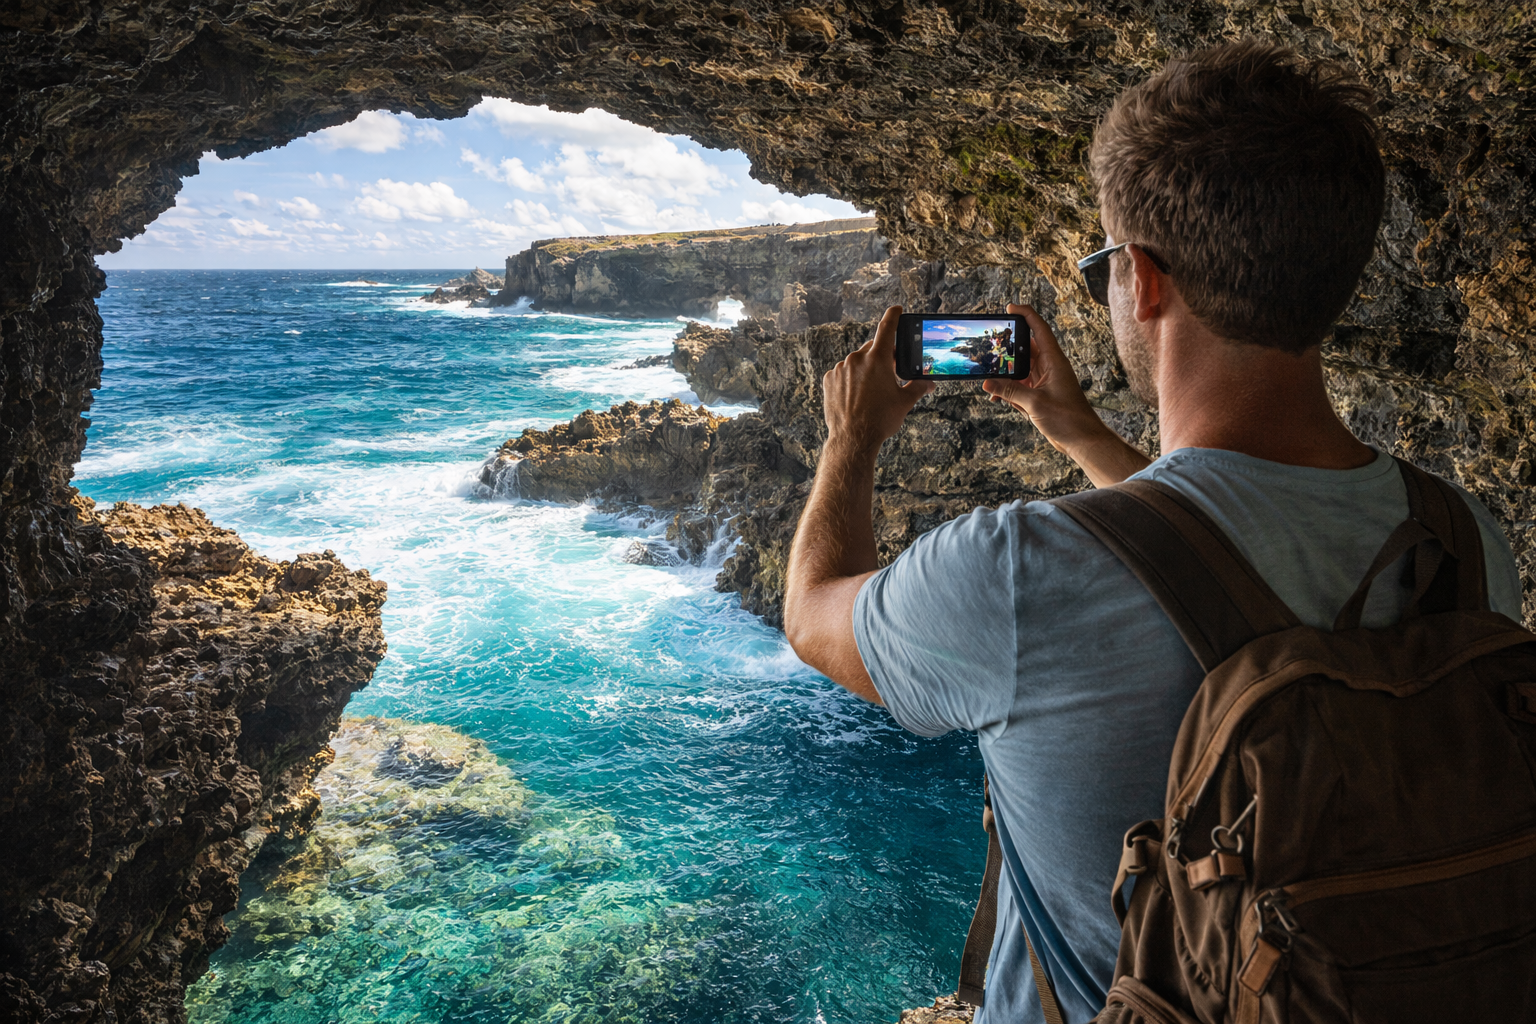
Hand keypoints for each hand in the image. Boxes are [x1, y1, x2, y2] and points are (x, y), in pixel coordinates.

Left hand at [822, 306, 935, 457]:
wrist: (853, 438)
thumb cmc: (880, 419)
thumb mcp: (904, 402)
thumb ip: (918, 387)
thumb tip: (929, 383)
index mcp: (878, 359)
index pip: (887, 328)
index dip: (893, 316)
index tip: (896, 309)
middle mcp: (857, 359)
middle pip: (873, 349)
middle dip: (882, 358)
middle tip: (890, 375)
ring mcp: (841, 369)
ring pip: (857, 362)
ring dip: (865, 370)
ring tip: (872, 392)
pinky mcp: (829, 380)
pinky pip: (843, 373)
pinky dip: (850, 379)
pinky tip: (856, 395)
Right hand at [982, 303, 1150, 485]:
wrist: (1082, 440)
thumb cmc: (1068, 419)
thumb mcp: (1034, 403)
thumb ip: (1009, 391)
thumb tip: (987, 382)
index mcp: (1054, 361)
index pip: (1039, 330)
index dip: (1025, 315)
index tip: (1010, 308)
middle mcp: (1049, 367)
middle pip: (1024, 349)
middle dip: (1006, 348)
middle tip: (989, 347)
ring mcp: (1044, 381)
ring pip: (1019, 369)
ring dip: (1005, 374)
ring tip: (988, 376)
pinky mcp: (1039, 395)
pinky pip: (1019, 386)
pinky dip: (1008, 389)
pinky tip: (996, 396)